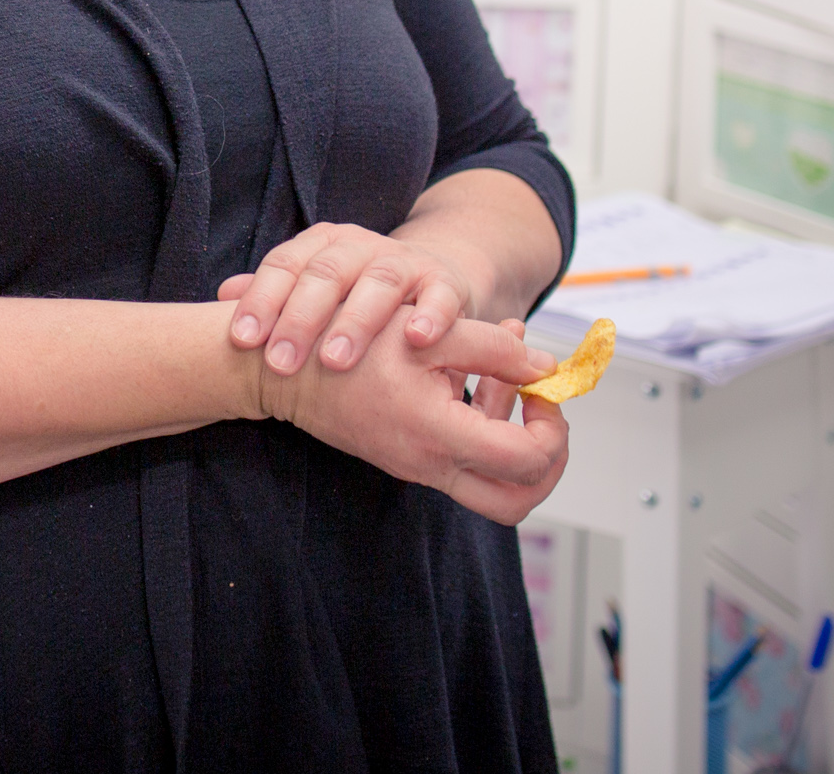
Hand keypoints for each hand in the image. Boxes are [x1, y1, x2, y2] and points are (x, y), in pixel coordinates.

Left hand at [219, 221, 486, 378]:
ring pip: (378, 283)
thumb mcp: (315, 291)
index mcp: (320, 245)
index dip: (261, 301)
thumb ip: (273, 293)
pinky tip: (417, 340)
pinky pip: (441, 296)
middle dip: (300, 320)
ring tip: (335, 361)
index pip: (283, 266)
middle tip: (280, 363)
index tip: (241, 340)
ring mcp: (404, 262)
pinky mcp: (446, 283)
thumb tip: (221, 295)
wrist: (432, 277)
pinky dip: (432, 315)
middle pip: (325, 275)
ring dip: (356, 322)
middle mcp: (360, 246)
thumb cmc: (357, 295)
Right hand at [252, 315, 568, 525]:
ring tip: (510, 385)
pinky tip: (476, 378)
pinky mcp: (408, 458)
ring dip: (516, 445)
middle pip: (517, 500)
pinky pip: (464, 464)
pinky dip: (484, 431)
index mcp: (440, 435)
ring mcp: (419, 467)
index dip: (550, 426)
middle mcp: (431, 464)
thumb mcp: (428, 333)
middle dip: (547, 460)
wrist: (283, 371)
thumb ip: (495, 350)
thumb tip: (545, 368)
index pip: (527, 460)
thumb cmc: (347, 343)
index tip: (540, 387)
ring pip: (493, 488)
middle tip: (543, 413)